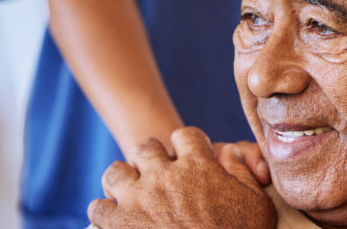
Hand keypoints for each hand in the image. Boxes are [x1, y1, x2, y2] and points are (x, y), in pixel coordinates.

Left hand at [88, 127, 276, 228]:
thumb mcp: (255, 202)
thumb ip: (241, 170)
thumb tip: (228, 150)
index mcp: (197, 167)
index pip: (185, 135)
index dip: (185, 141)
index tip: (185, 150)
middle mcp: (165, 176)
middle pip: (146, 147)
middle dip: (150, 155)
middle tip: (154, 171)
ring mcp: (139, 199)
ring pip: (116, 171)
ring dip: (122, 179)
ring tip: (130, 192)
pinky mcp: (118, 224)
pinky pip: (99, 207)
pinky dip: (104, 211)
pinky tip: (114, 218)